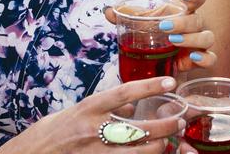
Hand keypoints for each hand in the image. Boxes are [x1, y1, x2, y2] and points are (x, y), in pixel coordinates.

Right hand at [3, 77, 184, 153]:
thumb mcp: (74, 113)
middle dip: (166, 125)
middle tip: (179, 120)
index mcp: (88, 110)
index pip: (124, 94)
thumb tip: (130, 107)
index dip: (150, 87)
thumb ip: (103, 109)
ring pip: (140, 152)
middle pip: (141, 128)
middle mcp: (93, 131)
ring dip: (159, 147)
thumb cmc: (49, 134)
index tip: (170, 83)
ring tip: (169, 141)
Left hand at [105, 0, 215, 72]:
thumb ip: (124, 16)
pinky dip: (206, 58)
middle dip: (182, 22)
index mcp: (183, 10)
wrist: (155, 58)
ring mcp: (199, 42)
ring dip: (192, 39)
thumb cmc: (150, 33)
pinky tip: (193, 59)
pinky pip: (212, 58)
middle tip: (163, 27)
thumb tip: (108, 11)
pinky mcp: (200, 59)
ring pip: (207, 37)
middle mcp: (194, 24)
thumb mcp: (137, 23)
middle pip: (198, 19)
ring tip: (173, 42)